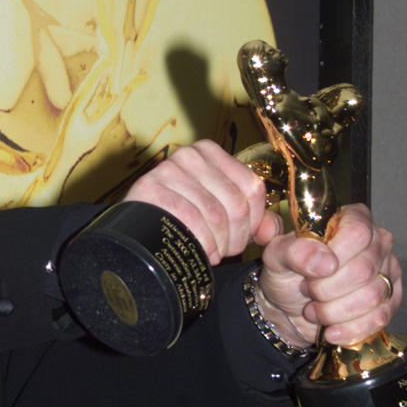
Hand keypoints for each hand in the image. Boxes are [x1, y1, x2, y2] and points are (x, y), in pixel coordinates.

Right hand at [123, 140, 280, 264]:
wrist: (135, 233)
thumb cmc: (182, 222)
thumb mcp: (219, 214)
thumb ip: (252, 220)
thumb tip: (272, 231)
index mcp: (209, 152)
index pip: (251, 188)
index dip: (253, 222)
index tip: (241, 239)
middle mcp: (189, 155)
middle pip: (235, 203)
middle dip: (235, 237)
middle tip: (224, 251)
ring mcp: (166, 170)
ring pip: (214, 214)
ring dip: (217, 244)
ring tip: (211, 253)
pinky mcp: (148, 188)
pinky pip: (189, 218)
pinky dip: (200, 242)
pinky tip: (198, 252)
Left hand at [257, 203, 400, 347]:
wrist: (289, 309)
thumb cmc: (286, 274)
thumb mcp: (276, 257)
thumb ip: (292, 250)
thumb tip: (323, 260)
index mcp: (350, 219)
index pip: (357, 232)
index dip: (333, 256)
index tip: (310, 272)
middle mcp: (376, 241)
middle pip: (363, 269)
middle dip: (326, 289)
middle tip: (308, 291)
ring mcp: (388, 271)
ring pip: (372, 296)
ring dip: (334, 311)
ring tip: (314, 309)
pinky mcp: (391, 300)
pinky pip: (380, 318)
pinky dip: (349, 329)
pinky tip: (331, 330)